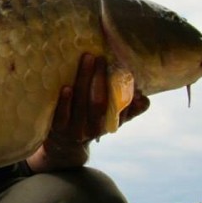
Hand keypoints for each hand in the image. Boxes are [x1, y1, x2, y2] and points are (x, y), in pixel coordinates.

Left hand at [26, 53, 149, 172]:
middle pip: (98, 103)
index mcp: (108, 125)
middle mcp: (92, 130)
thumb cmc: (90, 123)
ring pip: (81, 105)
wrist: (64, 145)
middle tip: (100, 57)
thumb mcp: (110, 119)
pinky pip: (61, 115)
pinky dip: (64, 102)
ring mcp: (74, 130)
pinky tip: (66, 87)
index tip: (125, 70)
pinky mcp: (57, 129)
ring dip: (84, 80)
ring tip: (86, 60)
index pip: (120, 110)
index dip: (124, 93)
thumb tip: (144, 98)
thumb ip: (129, 109)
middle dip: (100, 78)